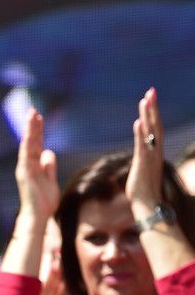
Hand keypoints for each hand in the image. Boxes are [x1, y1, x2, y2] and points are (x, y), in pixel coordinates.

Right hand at [15, 109, 59, 222]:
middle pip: (30, 141)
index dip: (38, 131)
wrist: (37, 215)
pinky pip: (26, 156)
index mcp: (33, 165)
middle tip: (33, 110)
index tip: (39, 117)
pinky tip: (28, 134)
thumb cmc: (44, 201)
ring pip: (28, 145)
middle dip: (32, 126)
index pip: (36, 144)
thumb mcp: (50, 180)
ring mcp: (25, 168)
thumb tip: (48, 152)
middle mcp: (27, 165)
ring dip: (29, 130)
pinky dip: (27, 145)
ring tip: (31, 116)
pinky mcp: (26, 174)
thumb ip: (49, 166)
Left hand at [126, 88, 163, 207]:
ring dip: (147, 115)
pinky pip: (142, 146)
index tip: (150, 97)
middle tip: (151, 90)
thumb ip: (142, 156)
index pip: (155, 127)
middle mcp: (155, 151)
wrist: (146, 203)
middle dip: (153, 107)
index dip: (153, 112)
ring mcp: (150, 157)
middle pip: (156, 124)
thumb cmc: (142, 188)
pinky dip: (141, 133)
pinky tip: (138, 122)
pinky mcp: (143, 164)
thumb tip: (140, 152)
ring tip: (145, 100)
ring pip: (150, 132)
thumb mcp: (141, 168)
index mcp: (154, 151)